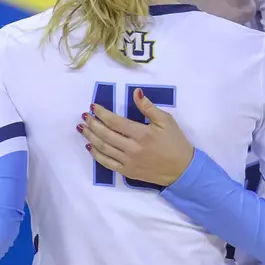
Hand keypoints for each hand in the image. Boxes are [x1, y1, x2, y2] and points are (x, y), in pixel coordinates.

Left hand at [79, 88, 193, 188]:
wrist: (182, 170)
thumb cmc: (175, 142)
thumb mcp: (166, 121)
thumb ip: (148, 107)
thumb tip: (136, 93)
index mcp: (142, 134)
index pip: (115, 122)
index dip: (102, 113)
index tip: (94, 107)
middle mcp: (132, 148)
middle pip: (105, 135)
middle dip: (93, 124)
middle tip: (84, 116)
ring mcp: (128, 162)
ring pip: (103, 148)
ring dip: (91, 137)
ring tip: (83, 128)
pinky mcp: (127, 172)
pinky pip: (107, 163)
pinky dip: (96, 154)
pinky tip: (90, 146)